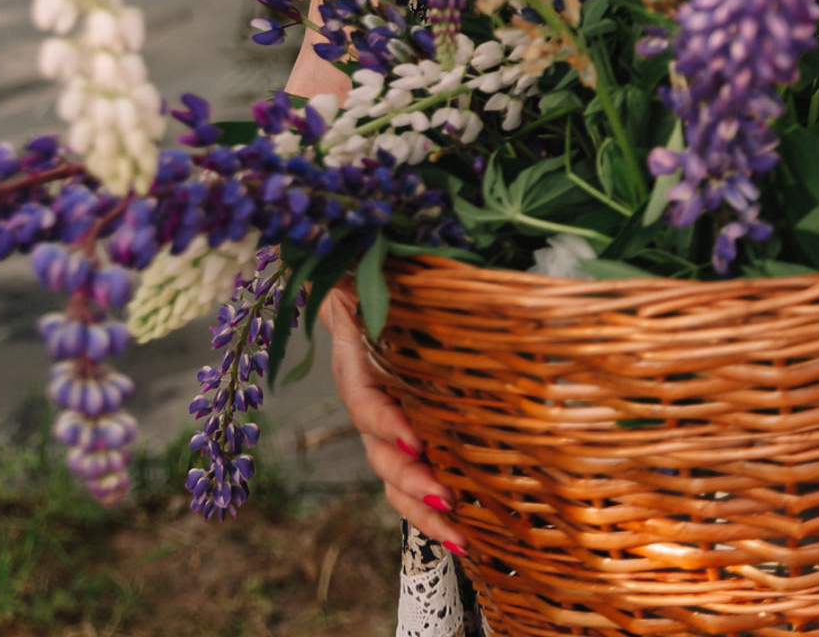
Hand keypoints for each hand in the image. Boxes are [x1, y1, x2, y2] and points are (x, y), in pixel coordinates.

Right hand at [322, 284, 463, 552]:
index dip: (385, 423)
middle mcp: (370, 408)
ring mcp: (388, 433)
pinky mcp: (410, 445)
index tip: (413, 438)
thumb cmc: (379, 287)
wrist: (367, 294)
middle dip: (413, 482)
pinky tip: (467, 538)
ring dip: (427, 512)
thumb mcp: (375, 282)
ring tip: (463, 536)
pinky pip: (415, 489)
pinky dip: (435, 515)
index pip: (365, 402)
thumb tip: (351, 281)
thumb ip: (367, 286)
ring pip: (397, 483)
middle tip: (447, 497)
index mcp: (358, 367)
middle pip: (381, 456)